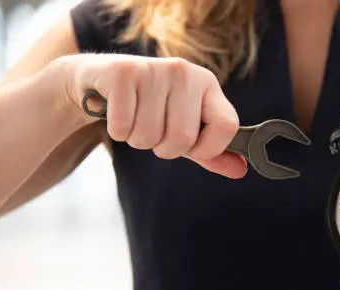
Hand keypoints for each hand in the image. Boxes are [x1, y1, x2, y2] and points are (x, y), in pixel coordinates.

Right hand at [56, 54, 245, 178]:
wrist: (100, 81)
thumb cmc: (150, 110)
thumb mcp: (185, 130)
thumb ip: (212, 152)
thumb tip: (240, 171)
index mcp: (207, 84)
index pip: (227, 126)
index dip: (208, 148)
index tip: (192, 148)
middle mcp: (185, 72)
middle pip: (183, 139)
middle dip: (163, 148)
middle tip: (153, 129)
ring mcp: (154, 69)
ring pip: (149, 137)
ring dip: (137, 139)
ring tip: (133, 118)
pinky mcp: (122, 73)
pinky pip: (123, 128)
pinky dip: (117, 131)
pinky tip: (116, 113)